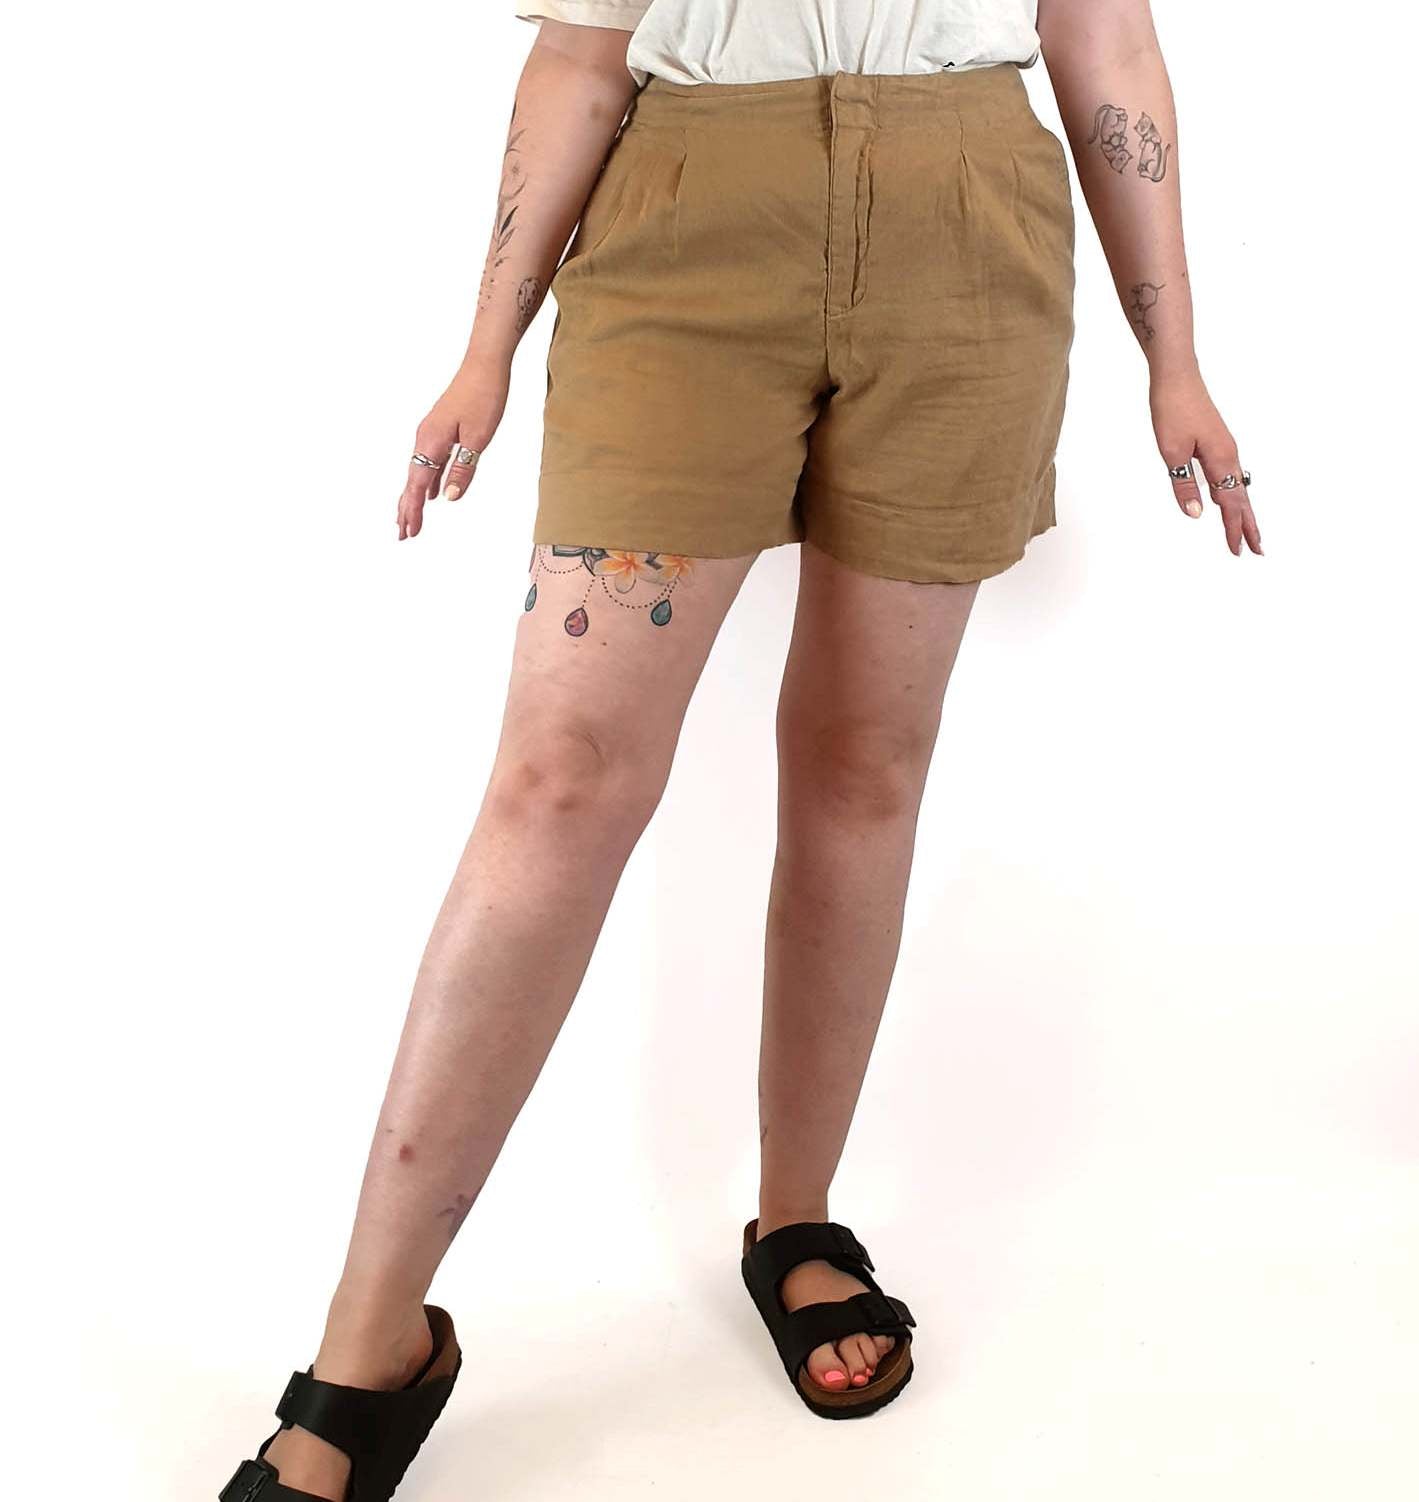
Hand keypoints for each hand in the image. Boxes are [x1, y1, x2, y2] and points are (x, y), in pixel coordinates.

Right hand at [397, 357, 510, 540]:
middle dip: (407, 508)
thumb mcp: (478, 439)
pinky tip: (433, 492)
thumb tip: (448, 498)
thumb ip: (462, 469)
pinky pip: (428, 461)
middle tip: (403, 534)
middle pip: (412, 481)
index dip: (414, 510)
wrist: (484, 364)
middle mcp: (425, 438)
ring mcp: (430, 433)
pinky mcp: (439, 428)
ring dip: (415, 496)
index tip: (409, 531)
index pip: (418, 485)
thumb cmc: (484, 397)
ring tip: (411, 518)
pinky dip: (427, 480)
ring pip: (419, 471)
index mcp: (431, 442)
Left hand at [1151, 366, 1261, 556]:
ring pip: (1237, 488)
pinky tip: (1225, 499)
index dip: (1234, 529)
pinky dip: (1233, 494)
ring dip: (1242, 511)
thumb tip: (1196, 514)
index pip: (1230, 504)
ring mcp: (1225, 448)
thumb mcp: (1172, 452)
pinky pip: (1230, 476)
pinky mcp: (1218, 442)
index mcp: (1221, 460)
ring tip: (1247, 531)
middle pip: (1242, 499)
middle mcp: (1229, 456)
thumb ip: (1184, 485)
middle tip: (1258, 550)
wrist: (1177, 376)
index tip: (1240, 551)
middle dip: (1249, 525)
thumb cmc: (1173, 409)